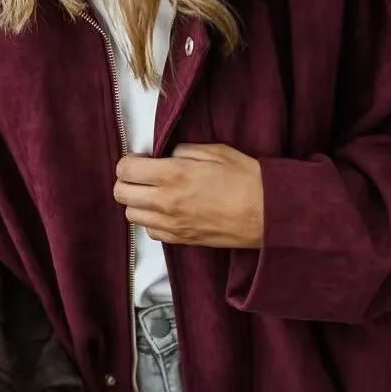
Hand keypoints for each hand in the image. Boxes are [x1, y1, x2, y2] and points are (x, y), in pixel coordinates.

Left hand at [113, 144, 264, 247]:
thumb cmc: (247, 179)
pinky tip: (166, 211)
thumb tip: (167, 157)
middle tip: (143, 175)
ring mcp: (172, 224)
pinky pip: (150, 231)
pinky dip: (152, 220)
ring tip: (154, 193)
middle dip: (127, 181)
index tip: (142, 159)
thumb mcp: (215, 151)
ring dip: (137, 202)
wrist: (269, 214)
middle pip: (121, 193)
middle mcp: (166, 201)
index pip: (125, 169)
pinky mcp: (181, 239)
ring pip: (131, 214)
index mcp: (173, 174)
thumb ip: (183, 151)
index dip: (129, 162)